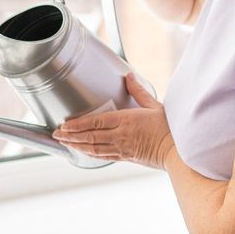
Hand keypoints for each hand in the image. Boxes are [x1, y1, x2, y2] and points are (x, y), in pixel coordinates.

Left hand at [51, 74, 171, 167]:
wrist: (178, 153)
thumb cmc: (169, 128)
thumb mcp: (154, 105)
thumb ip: (138, 91)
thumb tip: (128, 76)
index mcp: (126, 120)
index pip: (95, 122)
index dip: (77, 124)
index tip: (64, 124)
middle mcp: (120, 135)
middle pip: (90, 136)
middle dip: (71, 135)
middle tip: (56, 134)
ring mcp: (122, 148)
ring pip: (93, 148)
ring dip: (76, 145)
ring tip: (64, 142)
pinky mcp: (126, 157)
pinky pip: (103, 156)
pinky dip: (90, 153)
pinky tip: (82, 151)